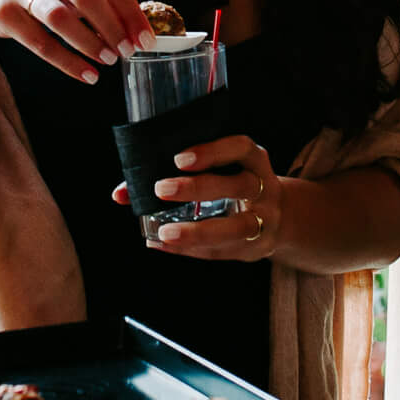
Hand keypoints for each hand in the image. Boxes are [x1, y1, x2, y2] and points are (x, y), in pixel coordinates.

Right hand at [0, 0, 149, 84]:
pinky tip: (87, 75)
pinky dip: (67, 62)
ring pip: (60, 17)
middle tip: (128, 52)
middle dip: (113, 27)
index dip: (131, 14)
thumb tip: (135, 30)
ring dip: (89, 43)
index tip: (146, 40)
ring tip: (109, 61)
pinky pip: (39, 41)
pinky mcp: (2, 12)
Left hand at [112, 135, 283, 260]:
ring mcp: (264, 220)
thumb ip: (172, 175)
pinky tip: (165, 245)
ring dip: (198, 231)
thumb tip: (120, 194)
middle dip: (198, 188)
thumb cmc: (232, 185)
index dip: (213, 151)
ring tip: (165, 233)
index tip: (179, 159)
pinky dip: (192, 250)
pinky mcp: (256, 247)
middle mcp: (264, 188)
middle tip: (161, 189)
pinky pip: (223, 251)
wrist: (279, 217)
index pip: (240, 148)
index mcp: (254, 160)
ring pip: (235, 227)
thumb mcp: (219, 171)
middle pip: (237, 185)